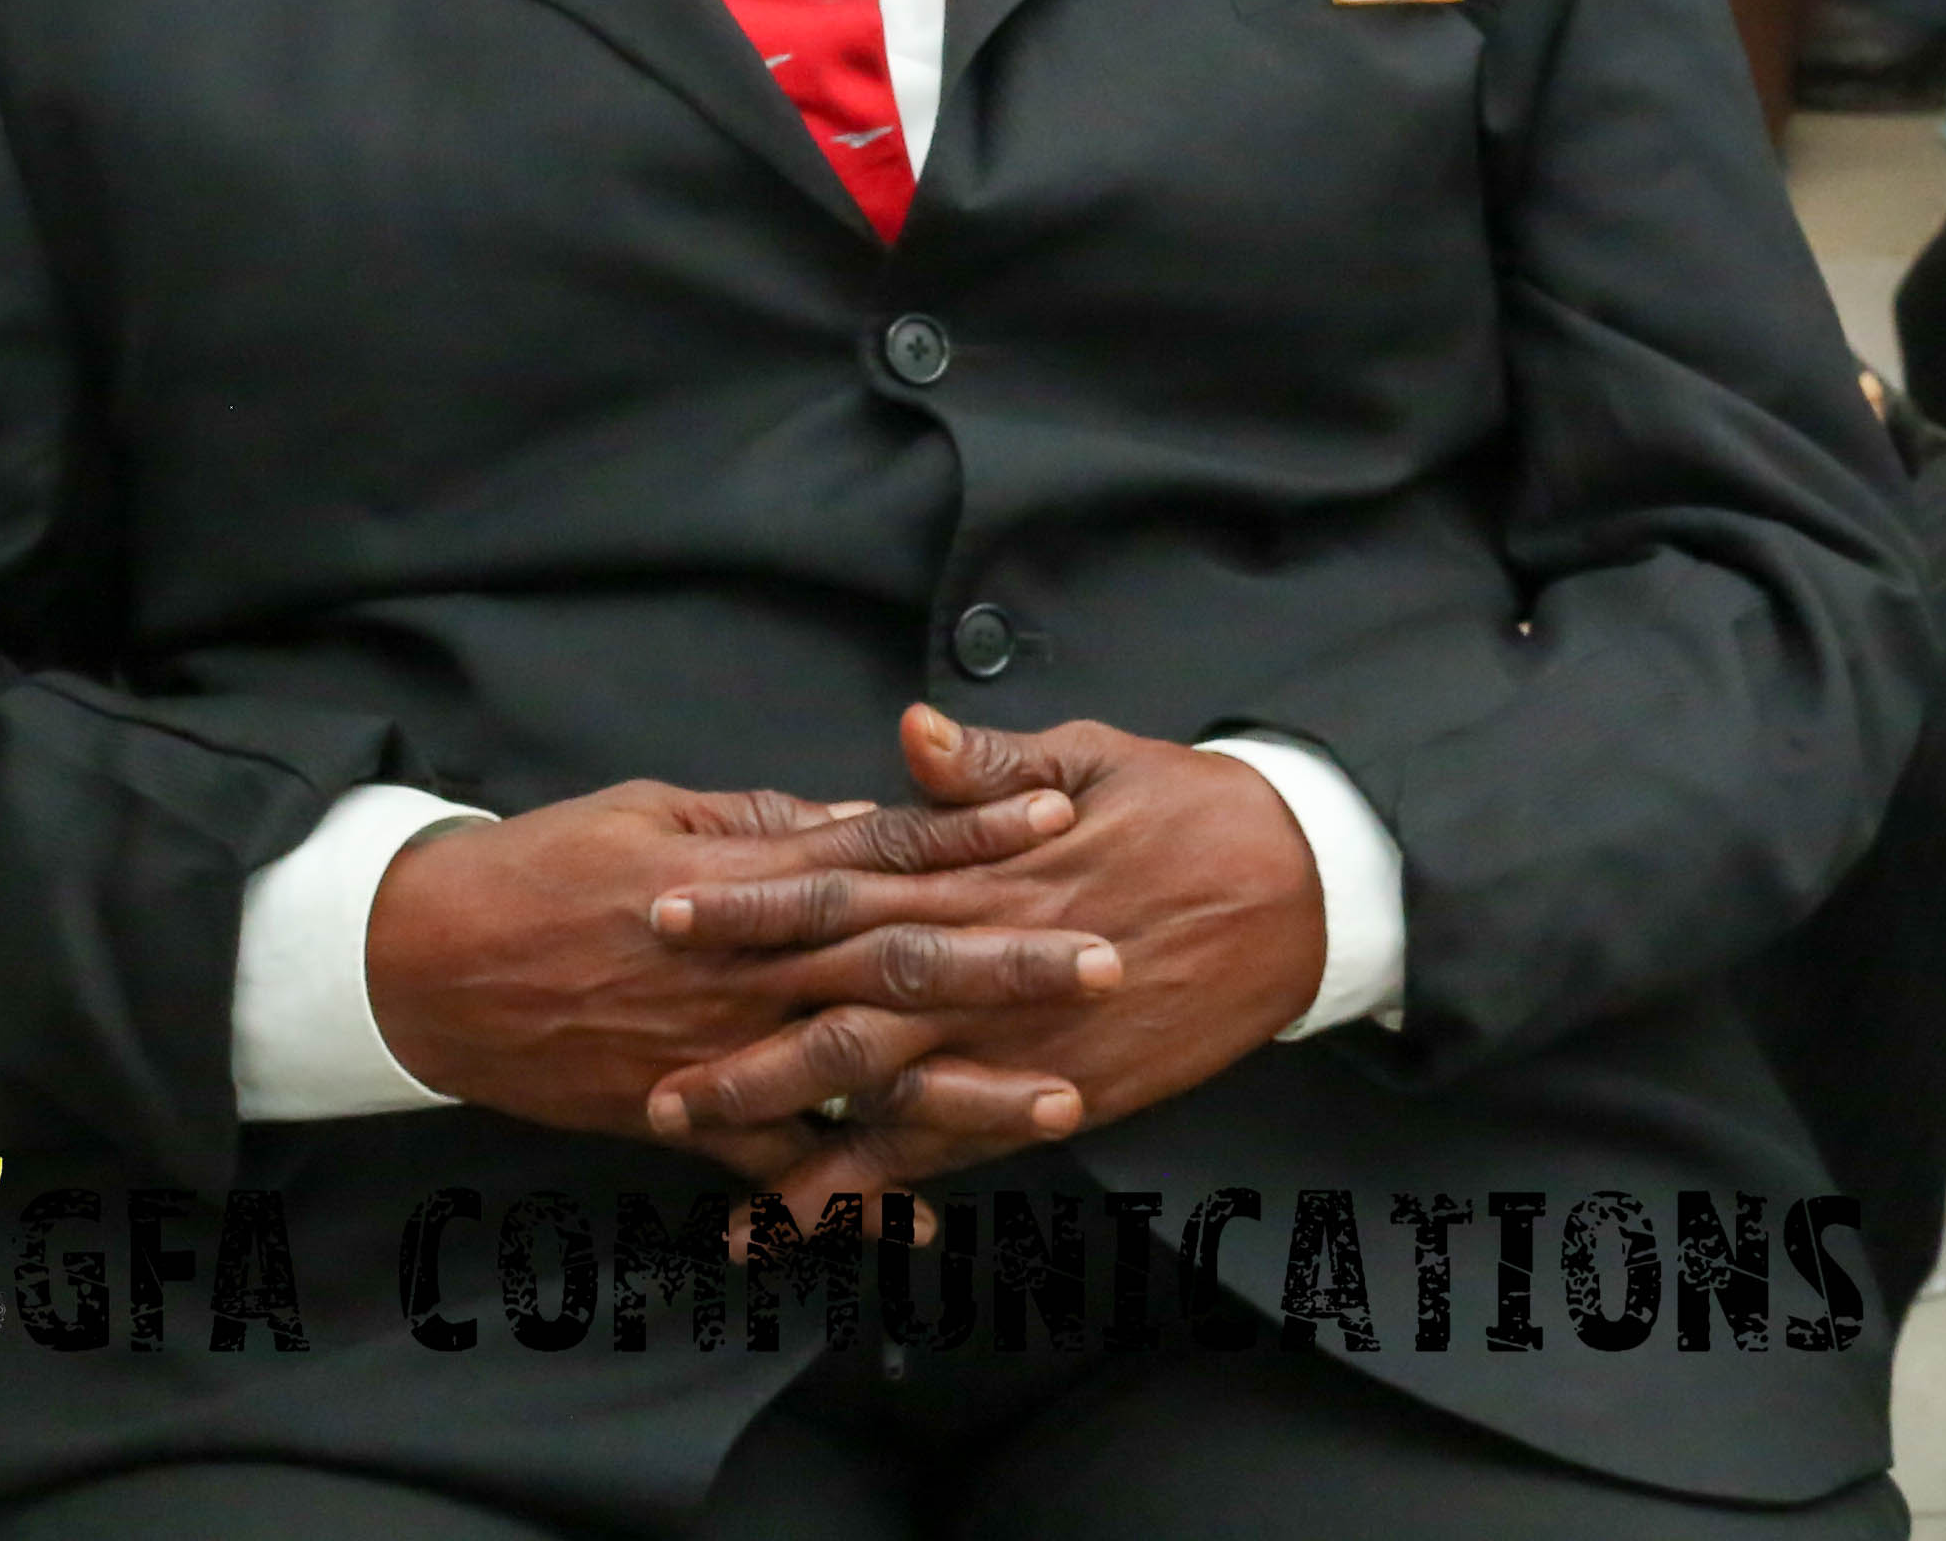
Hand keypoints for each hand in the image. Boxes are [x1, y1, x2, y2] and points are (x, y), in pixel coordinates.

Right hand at [363, 775, 1105, 1171]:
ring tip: (1064, 1103)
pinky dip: (845, 1201)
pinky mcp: (684, 1117)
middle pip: (904, 963)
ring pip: (865, 1078)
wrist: (426, 963)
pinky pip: (778, 1169)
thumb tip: (860, 815)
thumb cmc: (543, 868)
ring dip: (967, 1093)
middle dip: (1012, 966)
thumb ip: (767, 822)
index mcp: (751, 882)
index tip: (1061, 812)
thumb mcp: (655, 811)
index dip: (974, 831)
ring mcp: (724, 1051)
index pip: (886, 849)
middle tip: (1111, 961)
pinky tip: (923, 1224)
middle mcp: (752, 971)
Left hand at [642, 707, 1330, 1211]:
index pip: (845, 881)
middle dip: (738, 1030)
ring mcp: (1021, 1037)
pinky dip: (880, 1185)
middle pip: (839, 1000)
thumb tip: (908, 735)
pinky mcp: (1059, 1091)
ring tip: (696, 1142)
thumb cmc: (1197, 812)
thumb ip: (994, 764)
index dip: (751, 901)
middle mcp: (989, 961)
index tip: (663, 905)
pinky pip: (953, 1148)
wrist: (1303, 892)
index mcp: (988, 868)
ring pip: (881, 1089)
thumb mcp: (1100, 757)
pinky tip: (813, 1211)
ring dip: (783, 1117)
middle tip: (642, 1057)